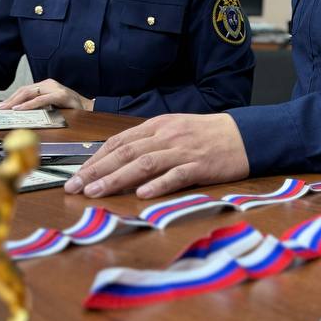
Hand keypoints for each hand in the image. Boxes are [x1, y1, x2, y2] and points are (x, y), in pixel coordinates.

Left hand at [0, 78, 90, 111]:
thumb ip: (39, 107)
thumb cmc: (70, 108)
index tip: (1, 106)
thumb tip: (21, 113)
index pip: (24, 90)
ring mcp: (55, 88)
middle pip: (24, 90)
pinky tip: (20, 109)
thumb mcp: (51, 106)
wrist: (90, 108)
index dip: (11, 98)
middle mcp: (49, 84)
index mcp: (46, 86)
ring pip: (30, 93)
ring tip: (6, 109)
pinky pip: (41, 100)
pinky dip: (29, 104)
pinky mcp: (60, 95)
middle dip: (10, 100)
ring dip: (16, 102)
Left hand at [63, 113, 248, 198]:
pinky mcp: (200, 166)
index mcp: (158, 126)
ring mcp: (183, 151)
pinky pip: (176, 175)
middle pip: (125, 153)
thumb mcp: (174, 130)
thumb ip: (149, 143)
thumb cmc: (207, 135)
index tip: (78, 174)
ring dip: (116, 179)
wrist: (244, 135)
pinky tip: (142, 194)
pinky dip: (158, 185)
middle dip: (97, 171)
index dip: (96, 158)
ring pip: (144, 164)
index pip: (119, 142)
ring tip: (96, 193)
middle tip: (75, 187)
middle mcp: (167, 136)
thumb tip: (119, 159)